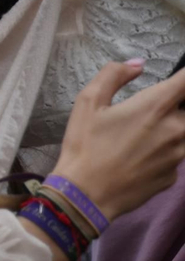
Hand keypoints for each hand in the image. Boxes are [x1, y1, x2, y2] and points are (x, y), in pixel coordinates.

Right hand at [53, 60, 184, 220]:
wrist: (85, 195)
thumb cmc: (85, 146)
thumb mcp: (87, 102)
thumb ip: (113, 75)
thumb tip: (137, 65)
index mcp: (156, 107)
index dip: (183, 77)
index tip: (177, 80)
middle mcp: (176, 129)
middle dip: (174, 107)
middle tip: (149, 112)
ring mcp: (178, 155)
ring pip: (184, 133)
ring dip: (172, 129)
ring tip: (141, 137)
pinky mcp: (174, 176)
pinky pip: (176, 156)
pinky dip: (164, 153)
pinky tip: (138, 159)